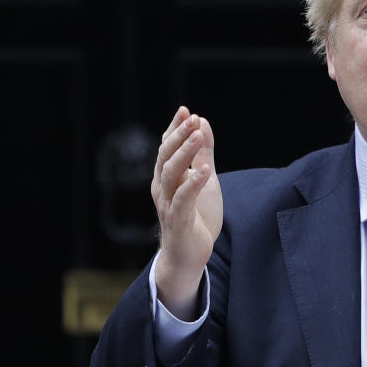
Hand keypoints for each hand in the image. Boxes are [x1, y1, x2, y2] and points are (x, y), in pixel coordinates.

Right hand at [152, 106, 222, 317]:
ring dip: (185, 153)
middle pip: (166, 156)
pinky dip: (192, 184)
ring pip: (171, 173)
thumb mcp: (205, 181)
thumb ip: (204, 155)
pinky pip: (182, 199)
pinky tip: (203, 171)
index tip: (185, 111)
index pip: (167, 147)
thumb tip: (203, 123)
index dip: (175, 128)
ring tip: (197, 136)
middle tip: (192, 118)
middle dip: (179, 135)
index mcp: (166, 177)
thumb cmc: (196, 217)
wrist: (189, 256)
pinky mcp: (177, 221)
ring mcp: (167, 204)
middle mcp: (162, 188)